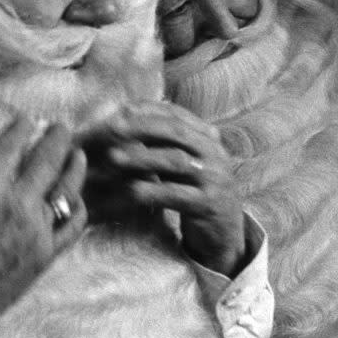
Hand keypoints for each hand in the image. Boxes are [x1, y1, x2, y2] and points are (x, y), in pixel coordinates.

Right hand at [0, 118, 86, 337]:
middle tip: (61, 128)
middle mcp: (15, 205)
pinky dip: (77, 209)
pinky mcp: (43, 257)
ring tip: (77, 155)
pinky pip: (72, 227)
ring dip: (75, 167)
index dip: (23, 128)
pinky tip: (75, 198)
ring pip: (66, 190)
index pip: (13, 144)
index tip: (28, 120)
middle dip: (57, 138)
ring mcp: (34, 232)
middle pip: (47, 160)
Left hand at [82, 102, 246, 276]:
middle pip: (177, 132)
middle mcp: (214, 153)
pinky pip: (176, 194)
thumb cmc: (195, 190)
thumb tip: (126, 122)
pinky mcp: (208, 204)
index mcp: (208, 138)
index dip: (148, 110)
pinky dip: (151, 190)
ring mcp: (213, 178)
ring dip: (141, 157)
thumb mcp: (184, 162)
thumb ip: (163, 144)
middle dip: (142, 126)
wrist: (225, 228)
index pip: (177, 115)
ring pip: (175, 160)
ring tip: (113, 157)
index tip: (120, 108)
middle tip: (112, 127)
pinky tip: (131, 190)